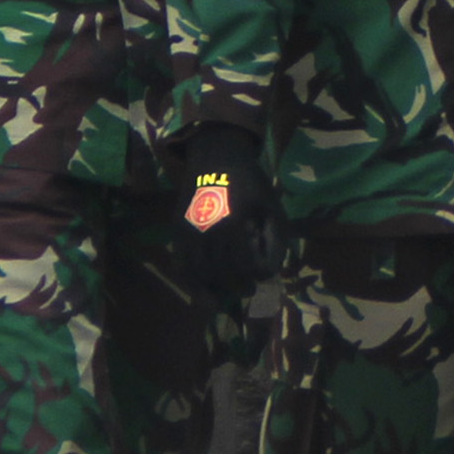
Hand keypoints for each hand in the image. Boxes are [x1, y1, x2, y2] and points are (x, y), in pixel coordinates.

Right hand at [166, 120, 272, 306]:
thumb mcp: (270, 204)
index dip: (256, 276)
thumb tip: (272, 269)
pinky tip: (203, 287)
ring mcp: (189, 230)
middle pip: (221, 273)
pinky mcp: (177, 230)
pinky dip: (190, 280)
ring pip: (197, 273)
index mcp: (235, 223)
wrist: (216, 157)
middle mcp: (208, 230)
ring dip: (211, 290)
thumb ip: (275, 237)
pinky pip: (180, 263)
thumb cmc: (249, 182)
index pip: (245, 265)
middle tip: (248, 290)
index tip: (262, 278)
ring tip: (223, 296)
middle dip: (236, 286)